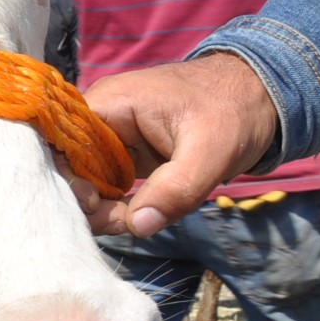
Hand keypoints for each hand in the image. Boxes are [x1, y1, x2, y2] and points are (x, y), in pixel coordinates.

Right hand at [74, 52, 279, 236]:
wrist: (262, 95)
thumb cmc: (235, 112)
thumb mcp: (212, 153)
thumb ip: (175, 190)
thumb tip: (138, 226)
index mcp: (109, 105)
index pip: (58, 143)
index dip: (67, 178)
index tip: (96, 204)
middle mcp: (99, 119)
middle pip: (67, 166)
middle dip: (86, 201)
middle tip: (120, 222)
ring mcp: (110, 137)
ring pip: (83, 179)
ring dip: (101, 207)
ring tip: (132, 220)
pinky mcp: (124, 154)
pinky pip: (103, 182)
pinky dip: (114, 204)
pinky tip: (135, 215)